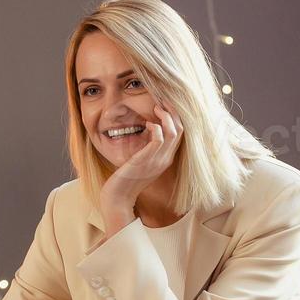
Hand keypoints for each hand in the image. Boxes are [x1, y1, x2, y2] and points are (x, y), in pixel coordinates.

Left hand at [99, 103, 181, 219]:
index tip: (166, 106)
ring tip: (156, 107)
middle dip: (173, 112)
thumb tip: (148, 130)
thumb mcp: (141, 163)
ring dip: (166, 116)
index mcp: (166, 159)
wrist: (118, 197)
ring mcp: (158, 160)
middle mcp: (165, 159)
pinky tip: (147, 123)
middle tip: (162, 102)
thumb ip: (148, 150)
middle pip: (181, 130)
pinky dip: (155, 127)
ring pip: (173, 132)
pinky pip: (158, 138)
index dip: (175, 118)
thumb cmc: (126, 179)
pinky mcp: (147, 160)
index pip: (180, 135)